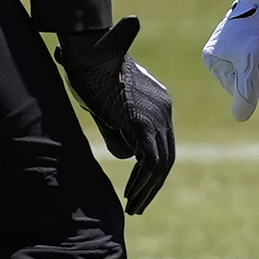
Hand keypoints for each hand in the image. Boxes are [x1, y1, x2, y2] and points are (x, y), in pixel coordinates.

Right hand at [55, 16, 176, 214]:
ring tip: (133, 208)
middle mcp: (164, 110)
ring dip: (147, 189)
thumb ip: (120, 130)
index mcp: (160, 102)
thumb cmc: (93, 72)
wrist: (91, 50)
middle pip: (167, 156)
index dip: (153, 168)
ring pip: (161, 164)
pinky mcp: (142, 123)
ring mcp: (156, 116)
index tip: (140, 187)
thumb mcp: (110, 104)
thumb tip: (126, 156)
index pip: (165, 143)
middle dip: (153, 184)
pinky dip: (141, 182)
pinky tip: (129, 196)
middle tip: (138, 205)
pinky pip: (149, 161)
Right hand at [202, 0, 258, 121]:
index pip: (238, 89)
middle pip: (249, 80)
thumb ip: (246, 92)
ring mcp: (234, 47)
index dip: (254, 78)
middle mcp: (220, 54)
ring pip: (258, 70)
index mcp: (213, 60)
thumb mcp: (252, 65)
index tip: (255, 57)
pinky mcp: (248, 41)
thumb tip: (240, 117)